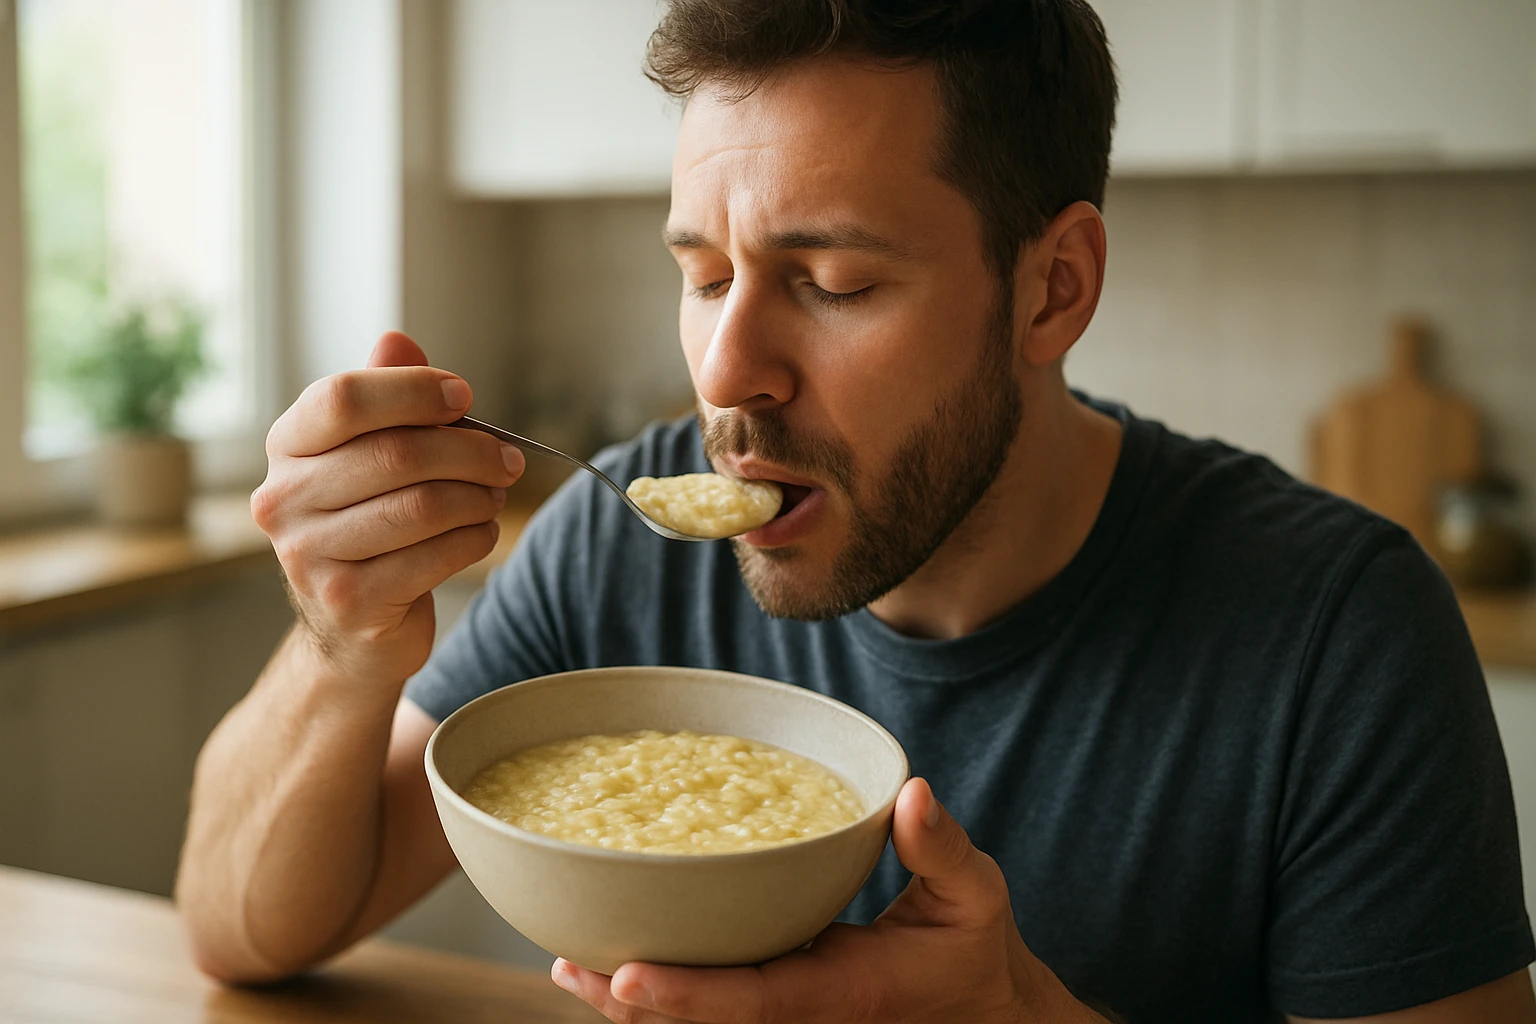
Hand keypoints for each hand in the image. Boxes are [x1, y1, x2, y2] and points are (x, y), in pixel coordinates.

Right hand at [252, 331, 523, 682]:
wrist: (351, 629)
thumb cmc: (370, 524)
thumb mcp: (369, 456)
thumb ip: (385, 399)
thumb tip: (396, 340)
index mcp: (288, 448)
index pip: (343, 399)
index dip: (413, 391)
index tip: (464, 397)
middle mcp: (284, 500)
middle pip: (396, 454)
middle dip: (469, 451)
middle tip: (508, 460)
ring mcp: (309, 556)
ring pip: (422, 506)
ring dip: (478, 497)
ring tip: (495, 496)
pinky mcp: (350, 601)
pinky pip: (435, 556)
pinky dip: (474, 538)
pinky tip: (480, 532)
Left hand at [552, 777, 1107, 1023]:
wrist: (978, 1011)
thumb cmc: (971, 949)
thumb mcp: (975, 896)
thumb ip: (942, 849)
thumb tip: (912, 793)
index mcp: (839, 990)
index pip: (752, 1002)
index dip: (687, 993)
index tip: (626, 973)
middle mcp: (801, 1012)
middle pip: (701, 1022)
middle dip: (631, 1002)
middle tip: (570, 963)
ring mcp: (785, 1012)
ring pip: (696, 1022)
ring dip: (631, 1002)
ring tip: (569, 963)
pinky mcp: (778, 999)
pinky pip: (711, 1005)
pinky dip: (660, 990)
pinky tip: (611, 962)